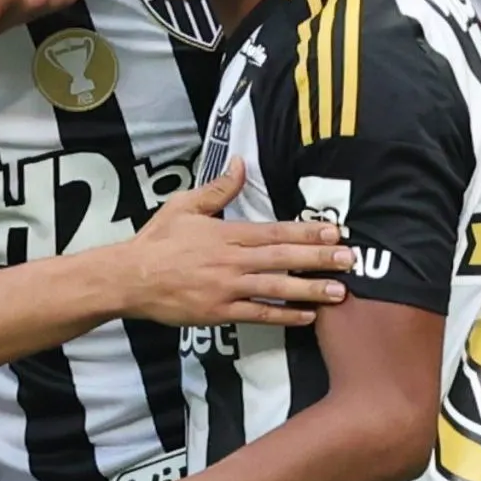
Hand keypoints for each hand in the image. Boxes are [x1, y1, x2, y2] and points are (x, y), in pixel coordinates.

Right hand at [111, 162, 352, 326]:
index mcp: (226, 234)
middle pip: (283, 258)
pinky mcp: (219, 313)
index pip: (275, 231)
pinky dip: (284, 315)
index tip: (334, 231)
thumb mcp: (184, 206)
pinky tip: (307, 316)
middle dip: (319, 258)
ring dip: (309, 289)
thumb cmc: (157, 241)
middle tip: (350, 260)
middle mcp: (232, 261)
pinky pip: (258, 314)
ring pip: (276, 287)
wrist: (130, 278)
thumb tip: (240, 164)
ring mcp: (227, 289)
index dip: (306, 231)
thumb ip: (217, 189)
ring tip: (339, 291)